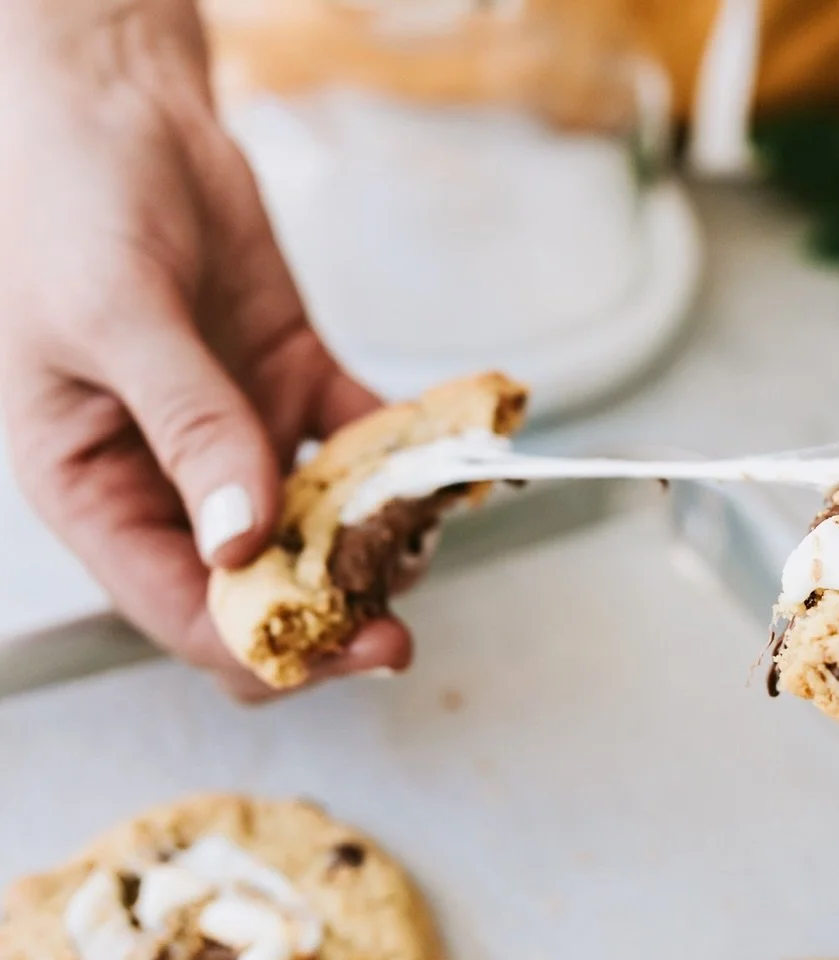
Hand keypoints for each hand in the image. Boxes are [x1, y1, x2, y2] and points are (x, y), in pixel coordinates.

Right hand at [0, 0, 408, 698]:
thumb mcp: (114, 317)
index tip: (346, 651)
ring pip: (322, 530)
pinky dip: (404, 457)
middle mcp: (174, 485)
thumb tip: (244, 546)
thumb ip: (187, 430)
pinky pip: (361, 444)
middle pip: (263, 592)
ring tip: (424, 532)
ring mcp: (242, 443)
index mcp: (98, 493)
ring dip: (377, 542)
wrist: (119, 104)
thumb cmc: (69, 201)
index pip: (183, 614)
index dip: (265, 648)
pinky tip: (445, 461)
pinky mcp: (295, 393)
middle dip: (330, 615)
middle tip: (399, 623)